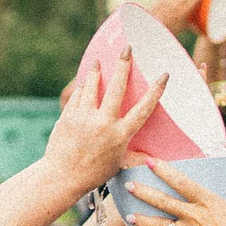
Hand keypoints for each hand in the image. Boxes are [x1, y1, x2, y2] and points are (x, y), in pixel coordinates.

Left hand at [42, 49, 168, 194]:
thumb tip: (154, 160)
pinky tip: (84, 84)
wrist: (61, 177)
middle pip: (117, 87)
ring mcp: (84, 118)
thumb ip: (136, 157)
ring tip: (98, 62)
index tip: (164, 75)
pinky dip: (82, 90)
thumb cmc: (93, 173)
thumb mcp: (119, 164)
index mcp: (120, 135)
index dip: (156, 91)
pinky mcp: (68, 116)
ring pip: (92, 87)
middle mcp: (104, 123)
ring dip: (96, 72)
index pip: (143, 108)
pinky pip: (77, 96)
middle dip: (123, 65)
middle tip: (127, 48)